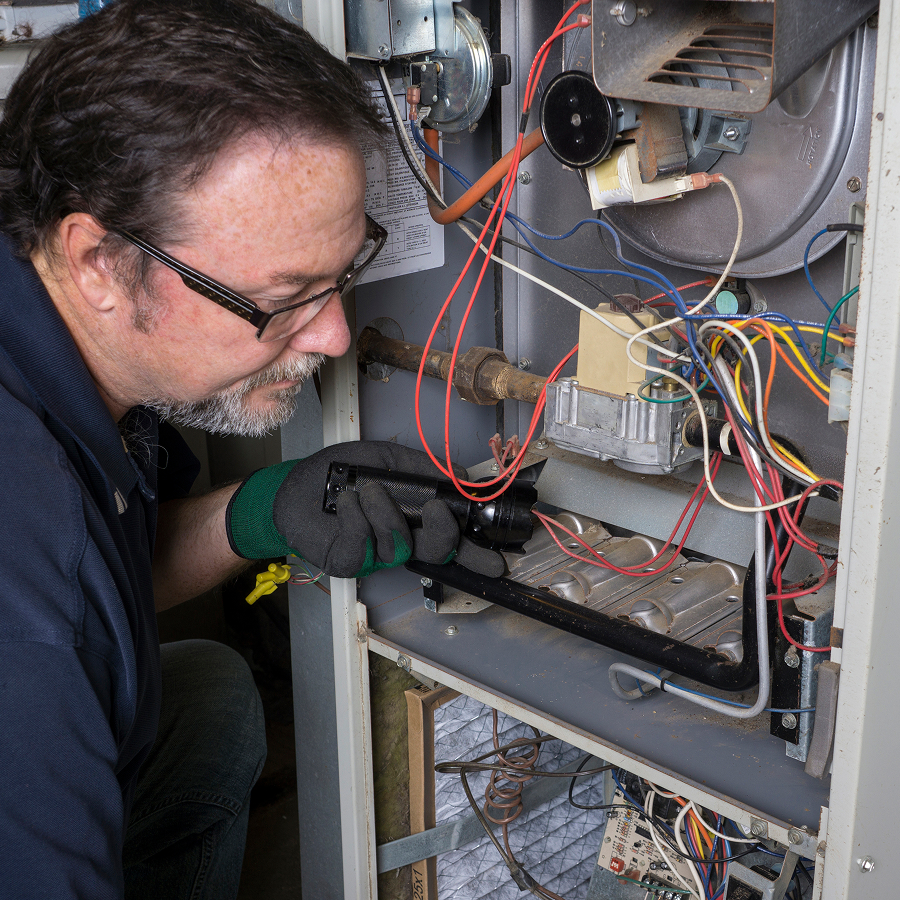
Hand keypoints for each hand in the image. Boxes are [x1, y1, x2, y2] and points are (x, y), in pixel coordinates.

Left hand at [226, 441, 504, 578]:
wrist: (296, 484)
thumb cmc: (342, 472)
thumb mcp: (388, 459)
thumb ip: (425, 468)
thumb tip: (462, 474)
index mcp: (415, 520)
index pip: (453, 541)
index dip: (476, 554)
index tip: (498, 559)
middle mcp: (400, 540)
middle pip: (436, 552)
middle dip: (444, 534)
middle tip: (438, 511)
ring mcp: (374, 555)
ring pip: (399, 546)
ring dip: (385, 513)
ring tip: (368, 490)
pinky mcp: (347, 561)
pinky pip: (363, 546)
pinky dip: (356, 518)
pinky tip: (347, 501)